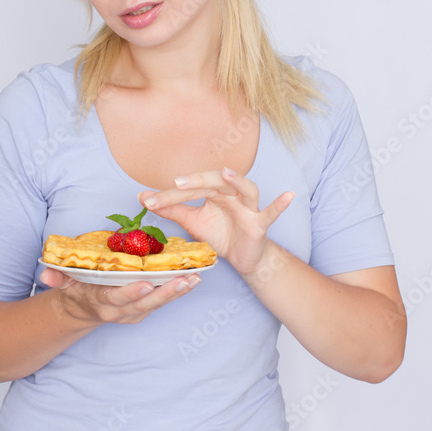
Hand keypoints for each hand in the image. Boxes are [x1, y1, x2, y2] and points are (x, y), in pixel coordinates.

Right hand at [39, 267, 199, 323]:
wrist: (81, 311)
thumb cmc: (76, 290)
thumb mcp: (64, 284)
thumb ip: (56, 277)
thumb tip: (46, 273)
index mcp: (102, 302)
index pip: (117, 298)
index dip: (131, 293)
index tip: (146, 284)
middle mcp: (120, 311)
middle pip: (145, 303)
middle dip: (166, 292)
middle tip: (186, 280)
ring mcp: (134, 312)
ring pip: (158, 303)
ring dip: (177, 292)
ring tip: (195, 278)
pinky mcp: (143, 310)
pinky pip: (162, 301)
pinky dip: (177, 291)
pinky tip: (192, 279)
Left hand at [139, 167, 293, 275]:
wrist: (243, 257)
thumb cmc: (220, 233)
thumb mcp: (192, 222)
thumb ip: (170, 210)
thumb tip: (143, 197)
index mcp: (213, 192)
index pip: (190, 188)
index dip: (169, 195)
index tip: (147, 199)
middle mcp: (232, 194)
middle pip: (215, 182)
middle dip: (196, 182)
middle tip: (177, 183)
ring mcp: (248, 207)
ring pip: (245, 190)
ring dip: (237, 181)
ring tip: (226, 173)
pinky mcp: (259, 224)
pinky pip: (271, 213)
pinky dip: (280, 205)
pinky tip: (289, 196)